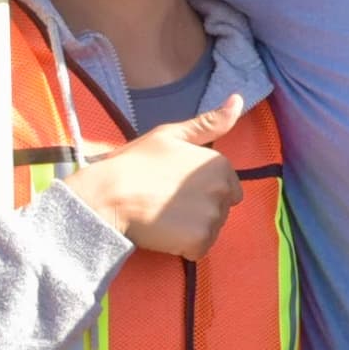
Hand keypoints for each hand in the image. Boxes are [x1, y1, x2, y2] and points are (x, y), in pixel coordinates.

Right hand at [66, 99, 247, 257]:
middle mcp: (223, 190)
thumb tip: (238, 99)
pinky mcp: (200, 241)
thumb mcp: (172, 134)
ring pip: (210, 230)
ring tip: (163, 216)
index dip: (200, 189)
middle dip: (200, 209)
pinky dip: (185, 247)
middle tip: (166, 201)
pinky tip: (164, 232)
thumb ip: (210, 122)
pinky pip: (199, 249)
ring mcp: (212, 217)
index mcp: (220, 164)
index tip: (175, 185)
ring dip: (192, 229)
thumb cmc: (136, 162)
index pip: (227, 186)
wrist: (109, 194)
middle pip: (221, 209)